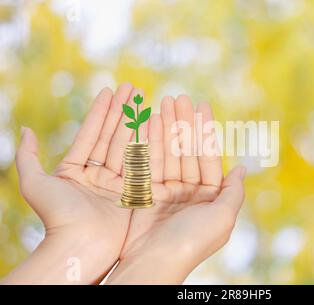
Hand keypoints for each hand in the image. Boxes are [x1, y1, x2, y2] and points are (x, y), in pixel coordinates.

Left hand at [4, 83, 143, 283]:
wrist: (79, 246)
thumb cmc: (56, 217)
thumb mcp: (34, 184)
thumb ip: (28, 156)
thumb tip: (25, 129)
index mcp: (77, 171)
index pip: (90, 134)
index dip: (100, 112)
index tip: (109, 90)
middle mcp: (99, 176)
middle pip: (112, 136)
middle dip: (122, 111)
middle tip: (134, 88)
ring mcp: (118, 184)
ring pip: (128, 146)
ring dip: (136, 122)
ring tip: (145, 99)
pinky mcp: (135, 193)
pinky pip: (142, 163)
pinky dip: (147, 143)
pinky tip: (153, 123)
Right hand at [107, 95, 245, 283]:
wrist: (154, 262)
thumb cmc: (192, 241)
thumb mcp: (223, 217)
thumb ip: (233, 192)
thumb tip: (241, 168)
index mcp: (210, 197)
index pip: (208, 156)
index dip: (205, 131)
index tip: (201, 106)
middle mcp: (190, 192)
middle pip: (187, 150)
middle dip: (183, 123)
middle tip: (178, 96)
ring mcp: (167, 192)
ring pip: (168, 152)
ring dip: (167, 127)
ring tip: (163, 101)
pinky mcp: (146, 193)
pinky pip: (150, 162)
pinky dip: (150, 142)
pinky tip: (150, 121)